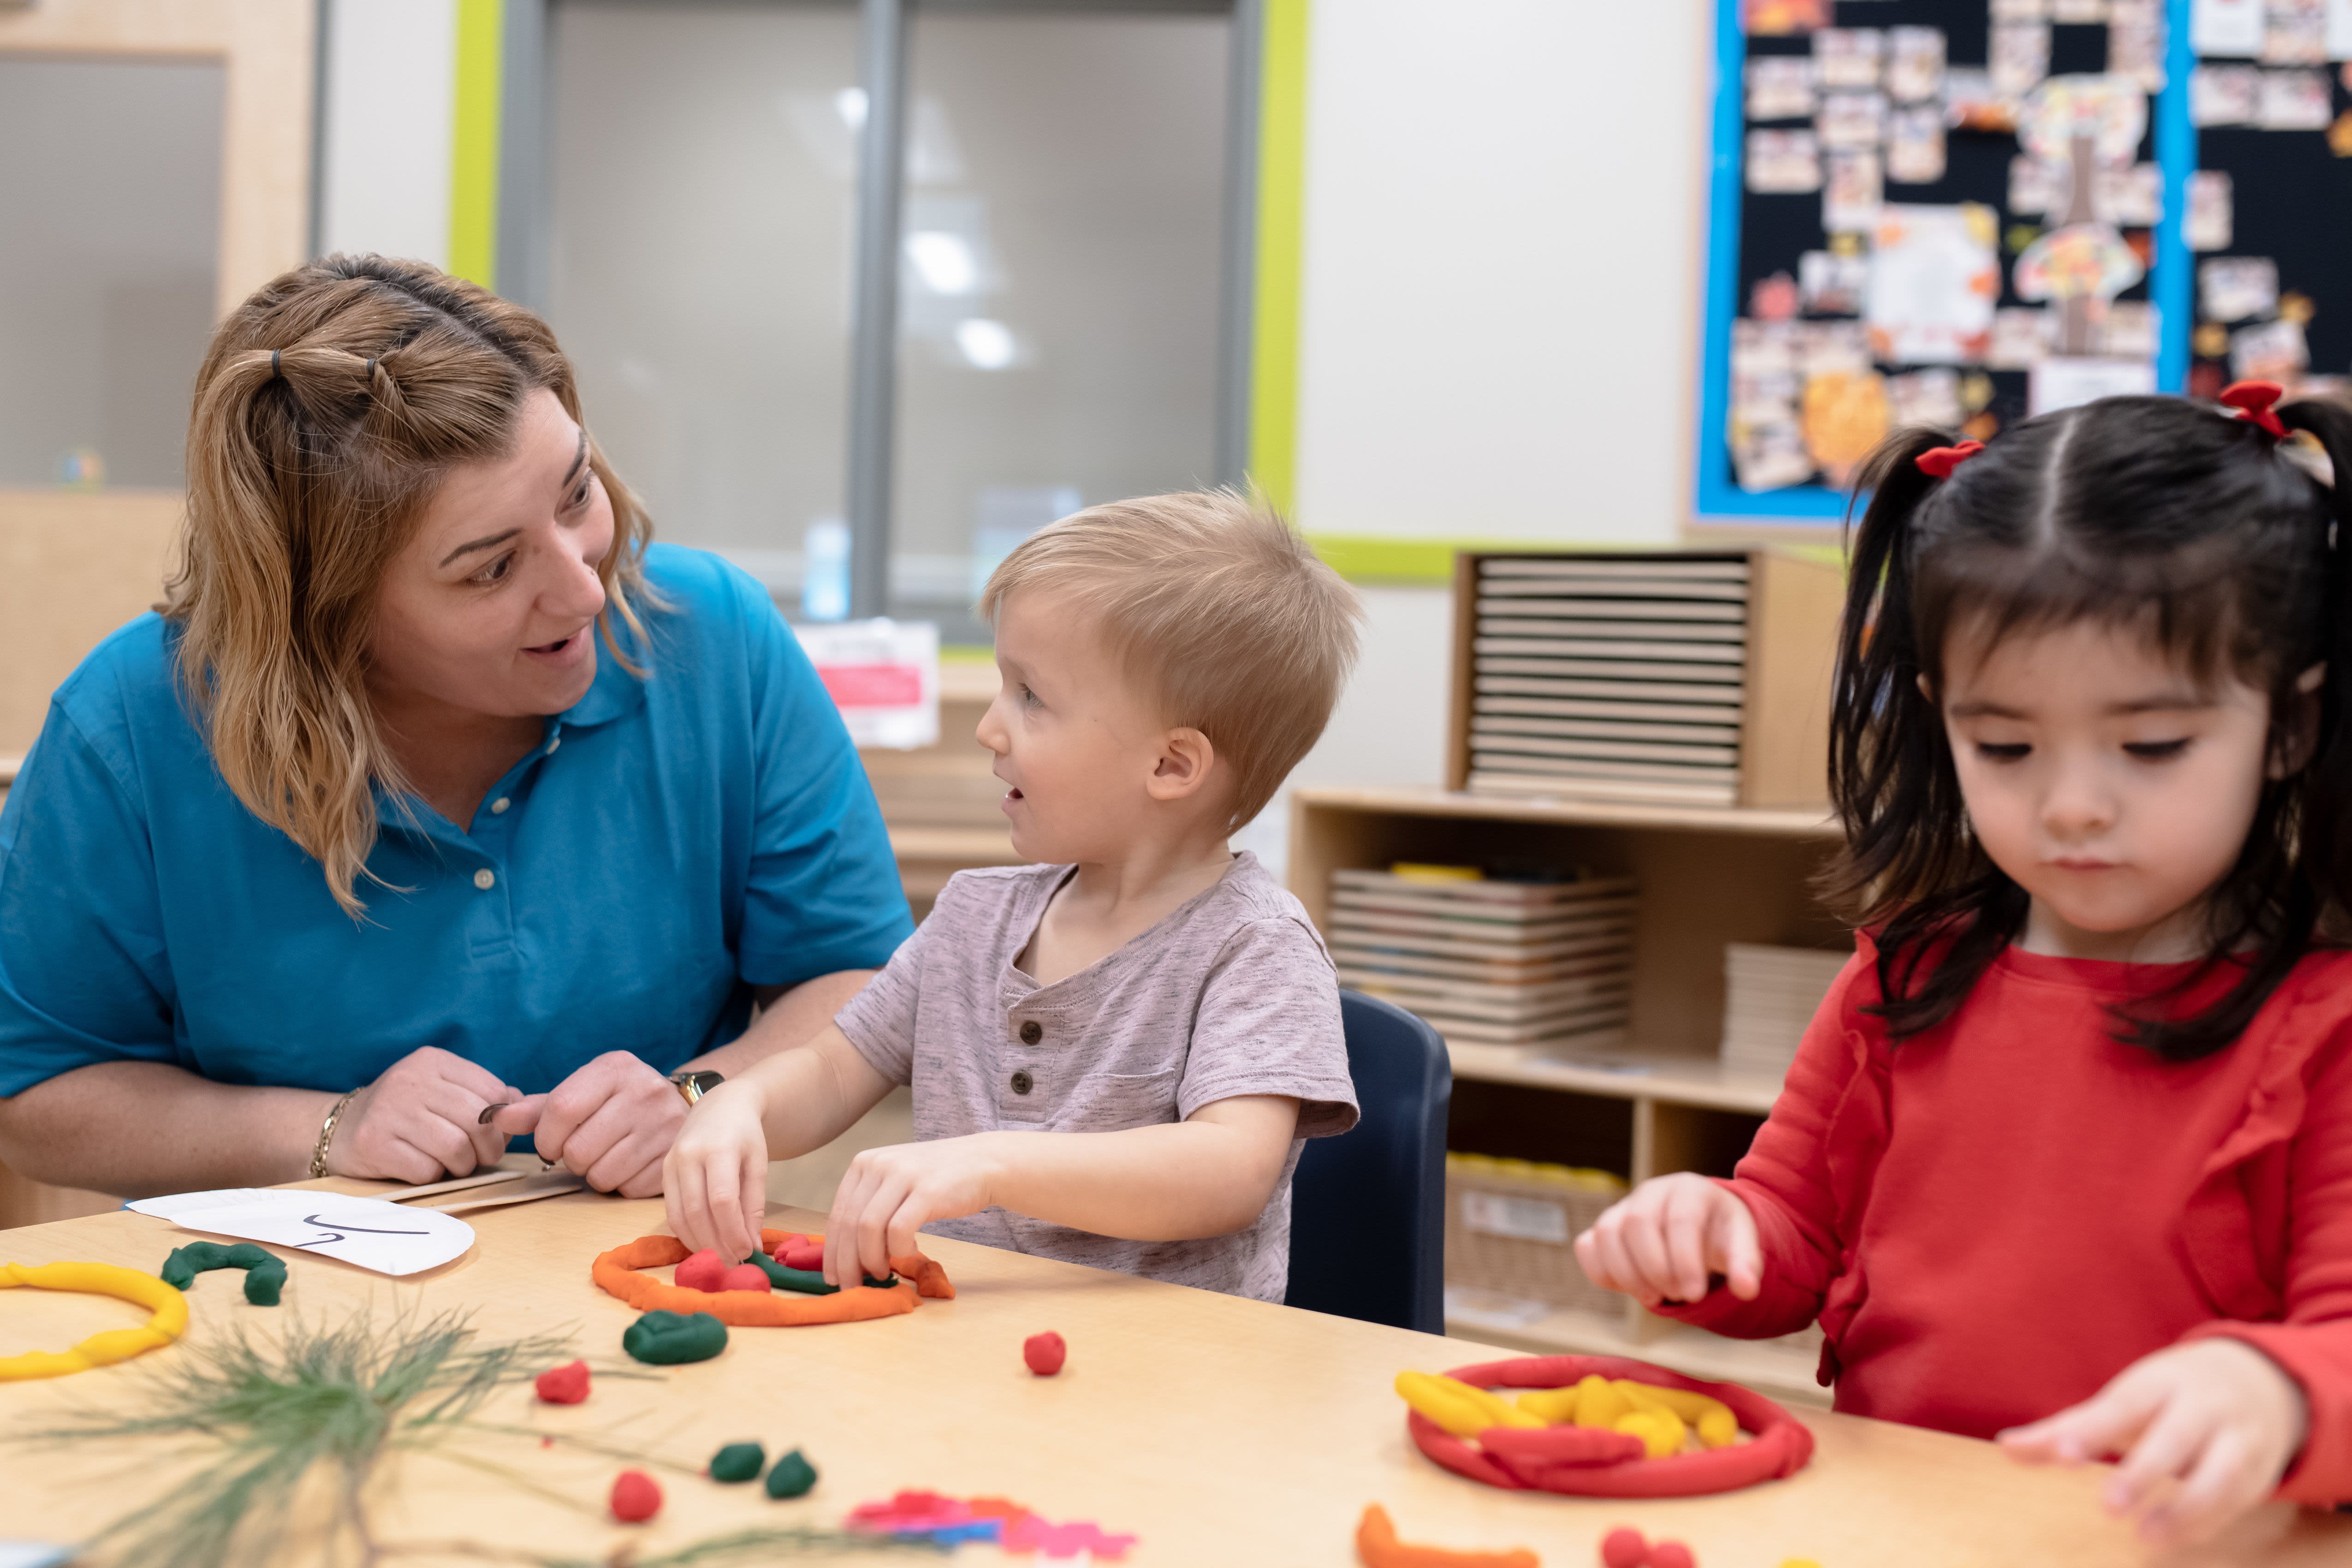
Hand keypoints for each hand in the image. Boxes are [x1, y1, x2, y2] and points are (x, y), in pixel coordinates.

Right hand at [325, 1046, 521, 1184]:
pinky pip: (426, 1169)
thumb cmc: (406, 1112)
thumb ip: (483, 1096)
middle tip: (481, 1158)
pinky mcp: (373, 1143)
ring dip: (463, 1165)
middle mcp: (410, 1080)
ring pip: (455, 1148)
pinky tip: (424, 1168)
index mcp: (433, 1061)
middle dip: (488, 1149)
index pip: (493, 1093)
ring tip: (454, 1164)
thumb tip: (524, 1108)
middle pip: (477, 1122)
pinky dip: (434, 1176)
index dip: (502, 1122)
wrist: (341, 1129)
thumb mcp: (443, 1091)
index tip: (495, 1136)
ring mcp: (389, 1110)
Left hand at [492, 1051, 682, 1197]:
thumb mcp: (583, 1093)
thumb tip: (492, 1117)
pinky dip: (621, 1184)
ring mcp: (665, 1126)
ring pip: (600, 1174)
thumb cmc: (618, 1101)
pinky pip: (626, 1189)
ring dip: (594, 1173)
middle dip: (571, 1158)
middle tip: (586, 1148)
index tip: (551, 1142)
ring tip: (609, 1155)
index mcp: (616, 1067)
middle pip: (578, 1149)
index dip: (546, 1136)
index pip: (562, 1108)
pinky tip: (631, 1164)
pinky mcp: (673, 1158)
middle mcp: (646, 1091)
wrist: (681, 1107)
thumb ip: (539, 1108)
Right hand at [662, 1081, 772, 1262]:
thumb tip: (751, 1245)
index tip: (747, 1251)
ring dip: (699, 1243)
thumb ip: (754, 1204)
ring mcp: (671, 1164)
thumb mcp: (758, 1164)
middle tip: (734, 1262)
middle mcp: (688, 1155)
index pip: (722, 1199)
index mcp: (718, 1149)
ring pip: (679, 1216)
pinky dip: (687, 1233)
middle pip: (697, 1211)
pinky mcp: (663, 1173)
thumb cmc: (745, 1136)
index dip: (733, 1231)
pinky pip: (671, 1212)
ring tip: (720, 1258)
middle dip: (716, 1243)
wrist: (720, 1107)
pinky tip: (704, 1243)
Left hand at [824, 1135, 1001, 1286]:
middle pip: (849, 1225)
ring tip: (883, 1272)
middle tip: (852, 1287)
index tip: (833, 1277)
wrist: (983, 1162)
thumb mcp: (895, 1182)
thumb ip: (871, 1206)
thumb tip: (845, 1254)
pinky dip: (899, 1249)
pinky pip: (899, 1230)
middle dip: (847, 1264)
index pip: (837, 1215)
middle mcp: (878, 1164)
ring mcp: (903, 1174)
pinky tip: (910, 1252)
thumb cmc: (937, 1180)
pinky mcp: (927, 1189)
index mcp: (864, 1163)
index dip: (833, 1252)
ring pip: (869, 1229)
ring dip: (872, 1260)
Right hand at [1572, 1172, 1762, 1307]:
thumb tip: (1747, 1290)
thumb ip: (1746, 1265)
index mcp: (1689, 1189)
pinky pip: (1587, 1247)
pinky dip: (1602, 1272)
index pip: (1679, 1220)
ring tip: (1654, 1297)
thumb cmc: (1720, 1234)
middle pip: (1638, 1224)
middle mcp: (1651, 1192)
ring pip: (1607, 1234)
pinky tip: (1629, 1287)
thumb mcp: (1741, 1244)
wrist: (1700, 1225)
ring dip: (1628, 1274)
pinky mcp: (1604, 1228)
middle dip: (1655, 1268)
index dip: (1685, 1260)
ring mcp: (1622, 1207)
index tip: (1695, 1295)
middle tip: (1676, 1295)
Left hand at [1998, 1338, 2308, 1546]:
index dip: (2092, 1430)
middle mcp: (2201, 1406)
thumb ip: (2067, 1429)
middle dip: (2143, 1473)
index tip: (2064, 1455)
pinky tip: (2173, 1538)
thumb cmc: (2168, 1394)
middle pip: (2174, 1437)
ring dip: (2186, 1508)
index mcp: (2157, 1382)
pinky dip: (2207, 1522)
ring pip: (2220, 1473)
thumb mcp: (2123, 1400)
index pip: (2121, 1405)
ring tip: (2146, 1535)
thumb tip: (2006, 1448)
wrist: (2258, 1381)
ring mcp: (2237, 1437)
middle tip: (2108, 1507)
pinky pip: (2238, 1499)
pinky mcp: (2259, 1471)